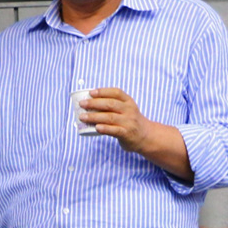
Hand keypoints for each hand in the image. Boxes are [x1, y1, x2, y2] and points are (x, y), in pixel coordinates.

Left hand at [79, 87, 193, 179]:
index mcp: (128, 101)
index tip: (90, 92)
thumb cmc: (129, 121)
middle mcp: (129, 110)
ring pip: (110, 117)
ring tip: (82, 117)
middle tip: (81, 104)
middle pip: (110, 104)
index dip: (103, 91)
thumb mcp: (126, 109)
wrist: (146, 136)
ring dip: (94, 116)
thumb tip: (88, 104)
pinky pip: (114, 130)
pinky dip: (105, 128)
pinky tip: (96, 127)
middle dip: (94, 103)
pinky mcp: (127, 134)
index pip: (116, 92)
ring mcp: (129, 122)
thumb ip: (112, 106)